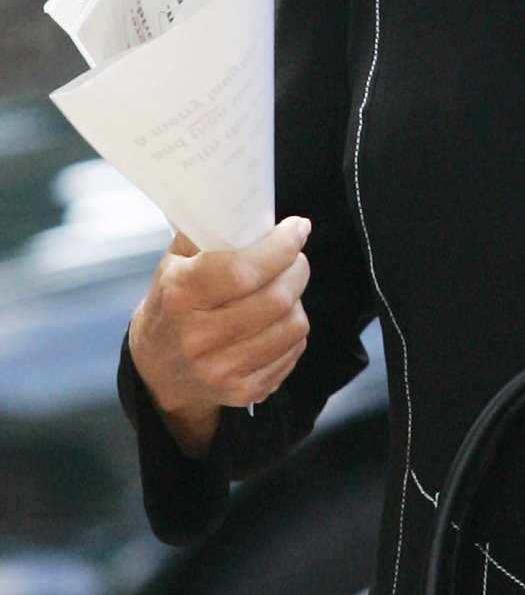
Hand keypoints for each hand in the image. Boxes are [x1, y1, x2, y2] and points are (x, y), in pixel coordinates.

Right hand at [128, 217, 311, 455]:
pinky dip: (293, 330)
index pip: (244, 270)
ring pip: (292, 325)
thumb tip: (252, 204)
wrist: (157, 368)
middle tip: (294, 256)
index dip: (281, 247)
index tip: (297, 229)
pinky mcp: (242, 391)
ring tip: (283, 287)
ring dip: (297, 299)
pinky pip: (293, 351)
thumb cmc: (173, 300)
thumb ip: (208, 233)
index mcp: (180, 295)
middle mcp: (198, 337)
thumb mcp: (175, 261)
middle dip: (297, 268)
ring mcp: (220, 370)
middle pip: (276, 298)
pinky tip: (277, 319)